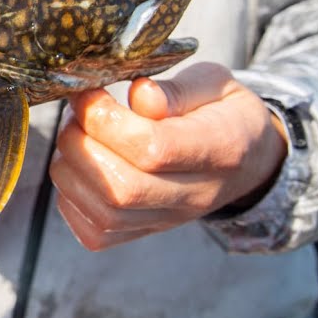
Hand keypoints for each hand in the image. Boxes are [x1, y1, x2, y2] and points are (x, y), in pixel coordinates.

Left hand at [49, 62, 287, 250]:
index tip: (89, 93)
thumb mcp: (215, 84)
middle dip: (81, 145)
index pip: (154, 149)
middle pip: (122, 189)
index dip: (107, 121)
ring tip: (75, 135)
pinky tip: (77, 167)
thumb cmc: (223, 113)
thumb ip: (177, 89)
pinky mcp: (145, 233)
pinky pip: (96, 234)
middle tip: (76, 114)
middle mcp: (196, 195)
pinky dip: (71, 201)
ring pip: (104, 214)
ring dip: (70, 170)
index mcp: (220, 149)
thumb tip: (139, 94)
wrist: (247, 159)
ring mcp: (169, 220)